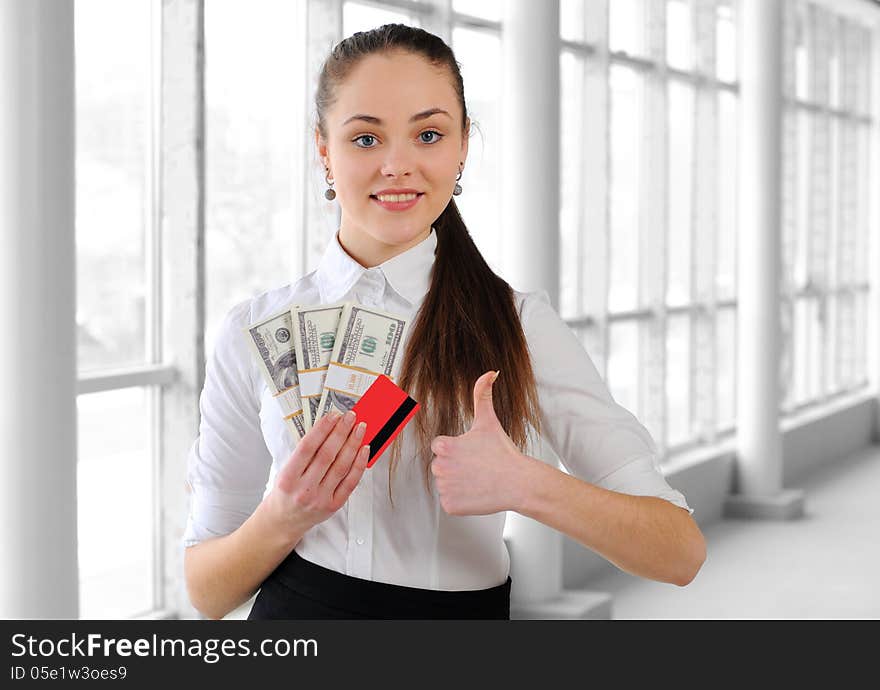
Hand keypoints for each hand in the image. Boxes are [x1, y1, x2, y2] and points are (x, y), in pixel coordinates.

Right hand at [266, 409, 369, 536]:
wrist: (283, 521)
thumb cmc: (285, 492)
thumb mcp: (284, 470)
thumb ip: (303, 454)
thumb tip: (328, 428)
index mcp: (288, 478)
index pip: (307, 448)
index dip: (322, 429)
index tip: (333, 415)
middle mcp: (304, 489)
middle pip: (327, 455)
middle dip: (341, 432)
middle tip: (350, 417)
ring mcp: (320, 499)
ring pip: (341, 467)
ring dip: (353, 444)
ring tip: (360, 428)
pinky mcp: (333, 506)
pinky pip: (350, 482)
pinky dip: (359, 464)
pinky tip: (364, 449)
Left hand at [430, 371, 530, 515]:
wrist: (519, 483)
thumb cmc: (503, 453)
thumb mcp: (489, 421)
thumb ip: (482, 394)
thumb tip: (489, 373)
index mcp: (444, 446)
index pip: (440, 447)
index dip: (457, 450)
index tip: (471, 453)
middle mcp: (440, 467)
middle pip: (441, 466)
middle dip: (456, 466)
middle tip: (477, 466)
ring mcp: (445, 488)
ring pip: (446, 484)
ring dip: (458, 483)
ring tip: (478, 479)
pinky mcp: (451, 506)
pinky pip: (450, 502)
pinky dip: (461, 500)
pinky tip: (476, 492)